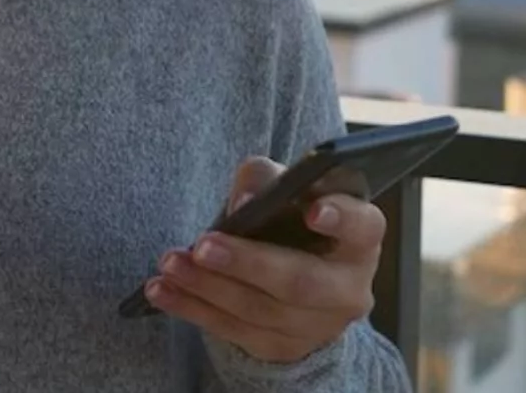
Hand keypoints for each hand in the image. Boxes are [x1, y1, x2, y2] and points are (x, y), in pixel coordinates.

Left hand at [145, 156, 382, 363]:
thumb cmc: (291, 219)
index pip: (362, 226)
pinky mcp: (283, 347)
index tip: (311, 209)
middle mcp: (349, 287)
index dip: (340, 218)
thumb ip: (268, 179)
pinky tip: (163, 290)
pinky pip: (234, 331)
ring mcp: (318, 325)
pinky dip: (193, 309)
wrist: (293, 276)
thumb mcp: (286, 189)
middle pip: (301, 281)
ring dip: (208, 287)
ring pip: (260, 309)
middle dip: (247, 262)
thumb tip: (247, 199)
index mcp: (361, 237)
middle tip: (203, 245)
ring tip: (170, 263)